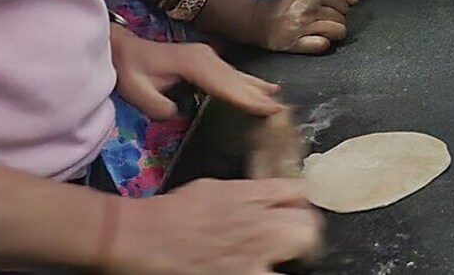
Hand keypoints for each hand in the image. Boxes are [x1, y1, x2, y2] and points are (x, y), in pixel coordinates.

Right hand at [109, 179, 322, 274]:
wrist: (145, 235)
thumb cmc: (174, 210)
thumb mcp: (216, 188)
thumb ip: (248, 193)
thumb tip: (264, 197)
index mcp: (251, 195)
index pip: (298, 191)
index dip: (301, 201)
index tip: (297, 207)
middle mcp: (259, 223)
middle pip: (308, 224)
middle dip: (304, 229)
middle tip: (295, 237)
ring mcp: (253, 255)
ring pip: (300, 250)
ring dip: (294, 255)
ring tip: (283, 258)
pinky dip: (270, 272)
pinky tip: (260, 269)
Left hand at [110, 26, 283, 120]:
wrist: (124, 50)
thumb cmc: (130, 71)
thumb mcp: (138, 93)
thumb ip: (160, 108)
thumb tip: (177, 113)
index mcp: (193, 64)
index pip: (225, 86)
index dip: (247, 99)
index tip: (268, 109)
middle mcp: (206, 57)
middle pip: (237, 80)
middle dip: (259, 95)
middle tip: (282, 110)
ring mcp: (207, 56)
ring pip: (237, 75)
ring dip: (257, 87)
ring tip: (278, 97)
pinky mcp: (206, 60)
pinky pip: (232, 74)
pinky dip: (248, 82)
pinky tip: (262, 87)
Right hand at [253, 0, 357, 53]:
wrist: (258, 20)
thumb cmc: (285, 5)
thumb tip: (354, 0)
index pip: (344, 5)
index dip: (339, 9)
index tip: (328, 12)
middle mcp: (309, 9)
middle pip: (342, 19)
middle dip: (335, 21)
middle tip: (321, 22)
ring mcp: (304, 27)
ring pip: (337, 32)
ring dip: (332, 33)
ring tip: (320, 31)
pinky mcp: (297, 43)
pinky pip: (323, 45)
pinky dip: (322, 44)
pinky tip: (315, 40)